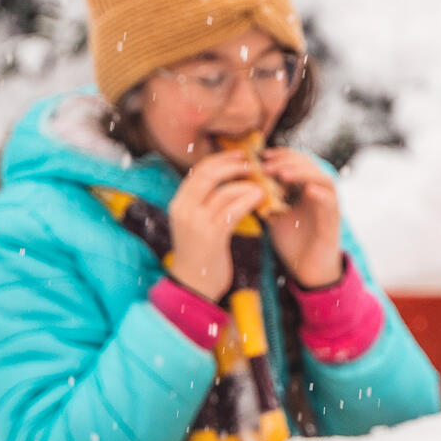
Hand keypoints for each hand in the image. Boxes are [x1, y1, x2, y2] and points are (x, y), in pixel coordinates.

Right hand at [166, 152, 267, 302]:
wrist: (193, 285)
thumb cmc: (200, 252)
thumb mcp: (196, 222)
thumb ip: (205, 201)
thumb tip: (228, 178)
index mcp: (179, 203)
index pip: (198, 170)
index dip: (220, 159)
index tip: (239, 155)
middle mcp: (184, 209)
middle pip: (208, 174)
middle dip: (232, 165)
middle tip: (251, 163)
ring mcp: (197, 222)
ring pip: (224, 191)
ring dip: (246, 184)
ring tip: (261, 183)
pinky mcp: (212, 236)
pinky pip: (233, 210)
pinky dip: (249, 200)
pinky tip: (260, 198)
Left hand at [260, 149, 343, 288]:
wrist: (307, 269)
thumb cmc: (292, 242)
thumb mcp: (273, 215)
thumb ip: (265, 199)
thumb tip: (245, 182)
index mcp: (305, 188)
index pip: (299, 161)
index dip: (283, 155)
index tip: (262, 155)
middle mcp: (320, 193)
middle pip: (311, 165)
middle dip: (288, 162)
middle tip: (267, 165)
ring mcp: (328, 206)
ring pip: (323, 179)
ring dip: (303, 173)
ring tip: (283, 174)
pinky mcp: (333, 222)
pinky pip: (331, 203)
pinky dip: (320, 194)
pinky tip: (307, 191)